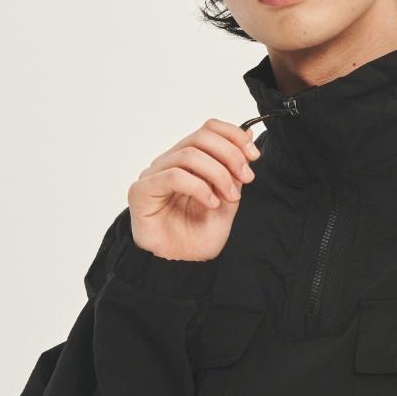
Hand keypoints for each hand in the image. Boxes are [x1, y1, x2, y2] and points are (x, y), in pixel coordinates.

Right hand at [127, 118, 259, 260]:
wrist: (182, 266)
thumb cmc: (199, 235)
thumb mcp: (228, 199)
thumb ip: (235, 170)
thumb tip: (248, 135)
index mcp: (189, 161)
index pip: (208, 129)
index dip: (234, 136)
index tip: (254, 156)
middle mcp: (169, 163)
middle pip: (200, 137)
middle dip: (230, 155)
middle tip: (246, 178)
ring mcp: (154, 175)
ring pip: (189, 155)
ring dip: (218, 174)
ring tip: (230, 197)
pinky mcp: (142, 191)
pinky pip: (173, 176)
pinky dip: (199, 187)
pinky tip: (211, 203)